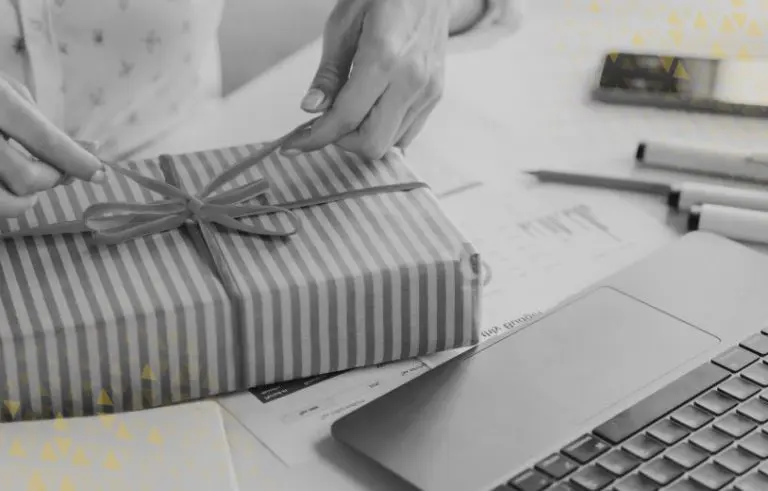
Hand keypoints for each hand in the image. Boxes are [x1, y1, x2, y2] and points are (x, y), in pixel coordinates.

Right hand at [0, 73, 104, 217]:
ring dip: (26, 200)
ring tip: (30, 181)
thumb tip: (88, 152)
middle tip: (60, 170)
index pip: (45, 140)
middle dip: (52, 179)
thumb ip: (42, 125)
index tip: (101, 174)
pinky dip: (5, 201)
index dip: (78, 162)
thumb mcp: (8, 92)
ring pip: (6, 203)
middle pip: (27, 179)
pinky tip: (6, 183)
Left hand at [281, 0, 453, 159]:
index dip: (315, 137)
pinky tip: (371, 110)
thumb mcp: (342, 25)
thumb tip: (311, 108)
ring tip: (350, 109)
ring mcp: (427, 91)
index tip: (293, 146)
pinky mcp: (435, 95)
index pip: (346, 117)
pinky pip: (406, 133)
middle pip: (372, 144)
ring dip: (363, 135)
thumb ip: (328, 73)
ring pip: (390, 144)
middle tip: (326, 123)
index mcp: (383, 58)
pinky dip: (383, 131)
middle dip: (342, 141)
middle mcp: (410, 80)